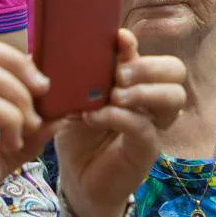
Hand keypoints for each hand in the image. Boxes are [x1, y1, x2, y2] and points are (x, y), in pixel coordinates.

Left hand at [55, 30, 186, 216]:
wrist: (77, 177)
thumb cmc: (77, 134)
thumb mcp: (69, 100)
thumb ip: (66, 77)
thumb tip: (40, 50)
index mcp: (132, 80)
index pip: (146, 54)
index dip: (135, 45)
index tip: (118, 39)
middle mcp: (149, 98)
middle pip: (175, 70)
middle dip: (149, 66)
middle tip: (120, 74)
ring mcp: (153, 123)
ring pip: (174, 97)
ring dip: (144, 90)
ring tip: (115, 95)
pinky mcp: (147, 148)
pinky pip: (145, 127)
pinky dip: (121, 117)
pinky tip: (96, 117)